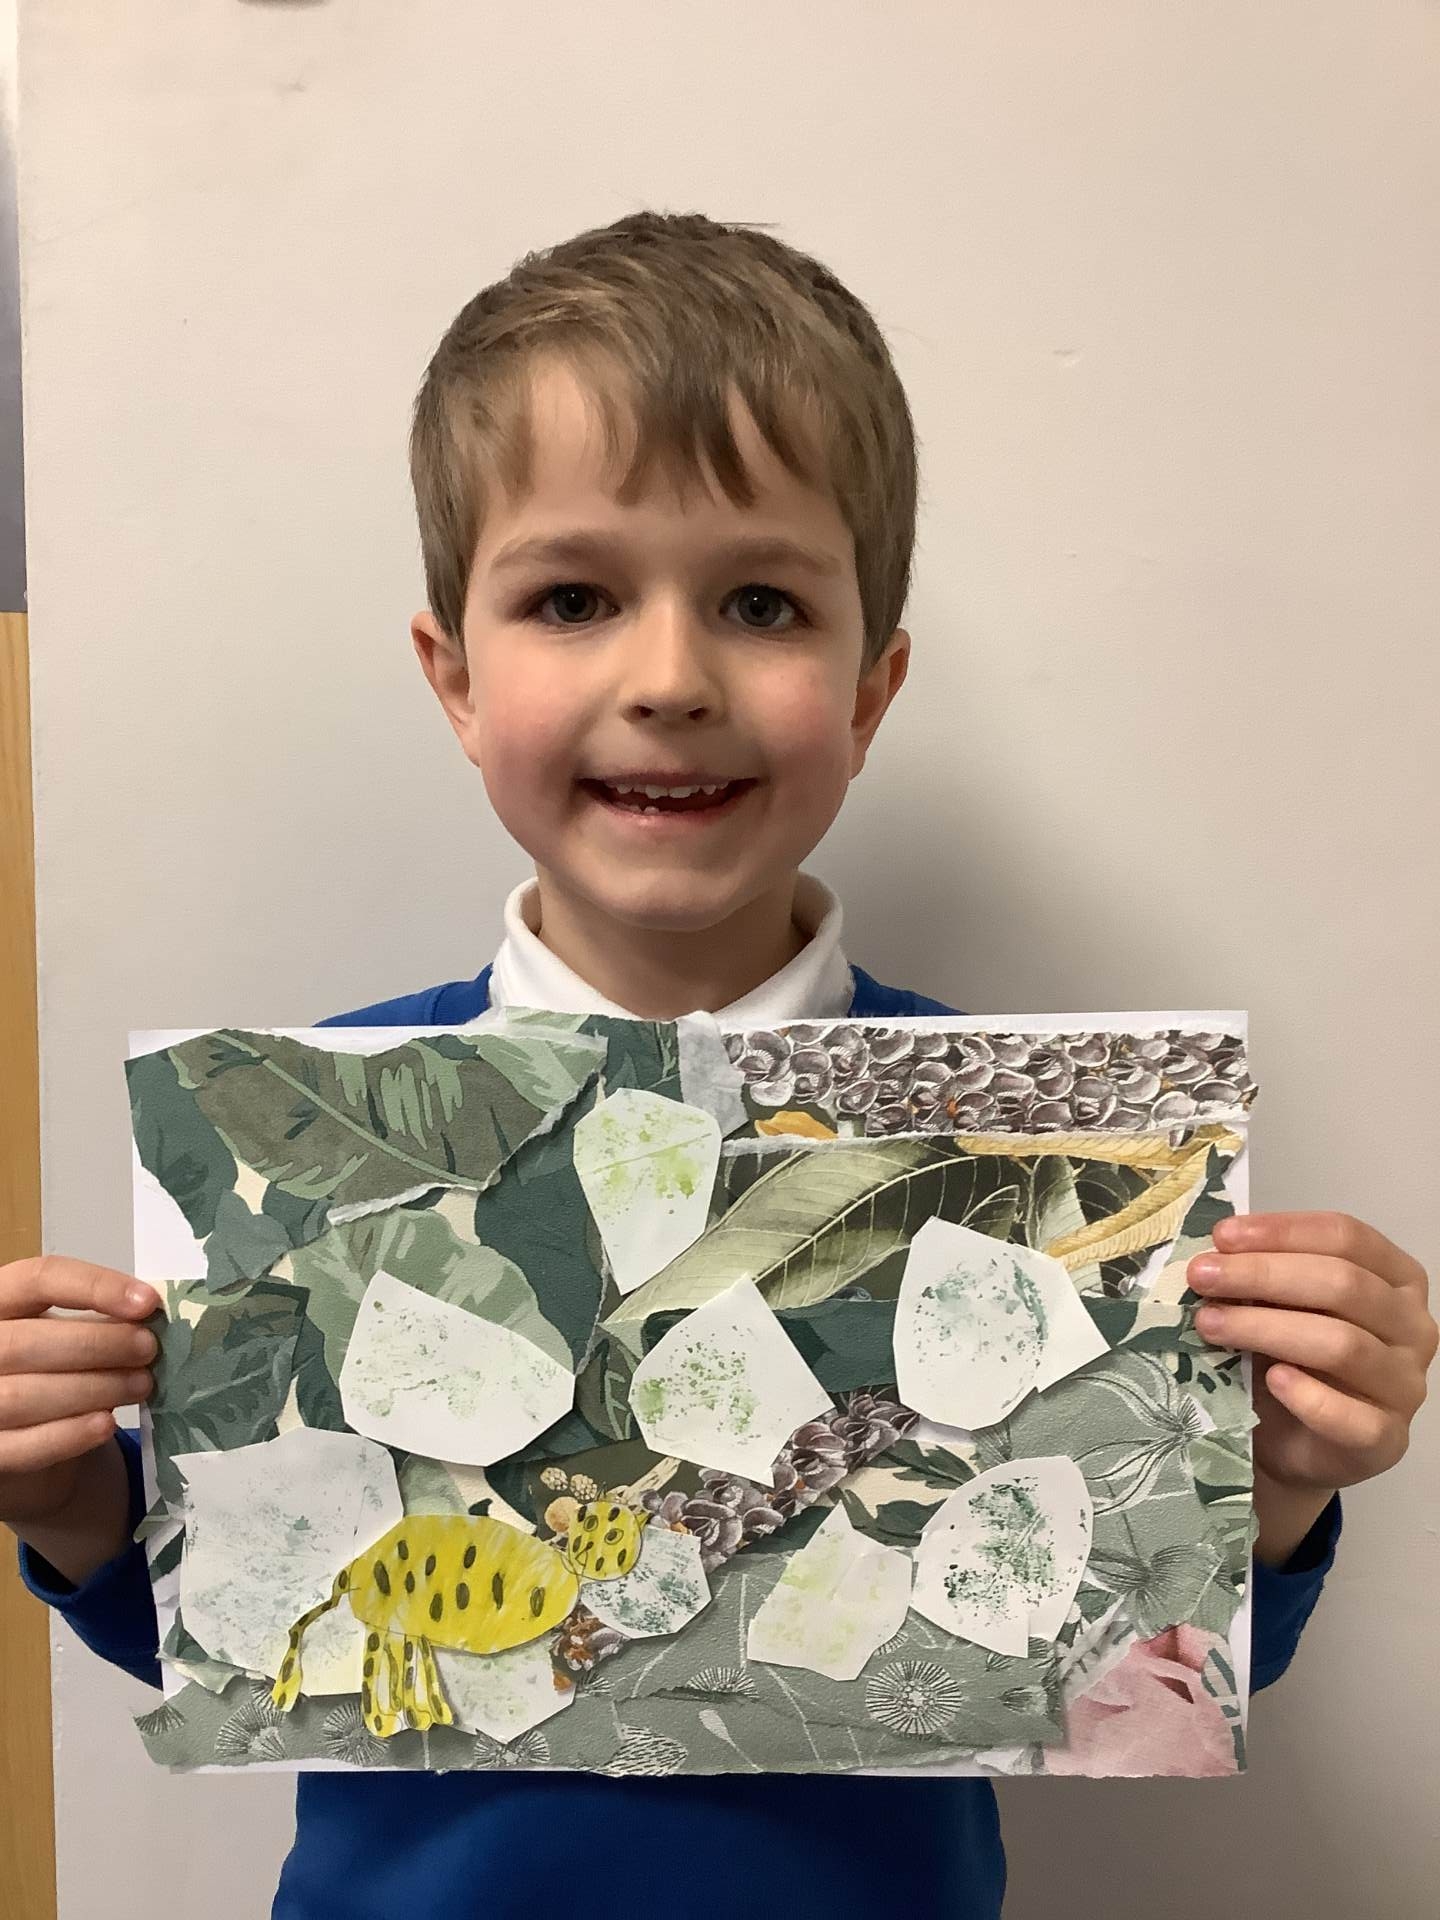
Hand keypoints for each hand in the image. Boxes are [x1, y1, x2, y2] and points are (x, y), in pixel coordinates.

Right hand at [0, 1256, 158, 1528]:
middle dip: (96, 1345)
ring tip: (140, 1385)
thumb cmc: (52, 1367)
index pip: (37, 1280)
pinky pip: (21, 1446)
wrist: (27, 1433)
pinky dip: (68, 1435)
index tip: (148, 1303)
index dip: (95, 1286)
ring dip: (91, 1390)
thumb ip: (97, 1320)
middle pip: (25, 1342)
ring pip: (20, 1396)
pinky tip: (106, 1424)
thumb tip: (150, 1317)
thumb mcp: (66, 1331)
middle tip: (148, 1349)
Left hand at [1189, 1212, 1435, 1563]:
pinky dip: (1309, 1397)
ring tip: (1210, 1323)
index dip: (1282, 1231)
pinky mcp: (1388, 1440)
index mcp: (1396, 1278)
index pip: (1347, 1237)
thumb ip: (1260, 1277)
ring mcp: (1405, 1385)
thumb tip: (1216, 1254)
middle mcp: (1412, 1326)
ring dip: (1267, 1329)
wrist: (1289, 1441)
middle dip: (1264, 1274)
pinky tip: (1272, 1380)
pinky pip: (1353, 1418)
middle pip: (1344, 1284)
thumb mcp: (1274, 1305)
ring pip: (1343, 1345)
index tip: (1222, 1236)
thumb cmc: (1288, 1356)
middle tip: (1202, 1276)